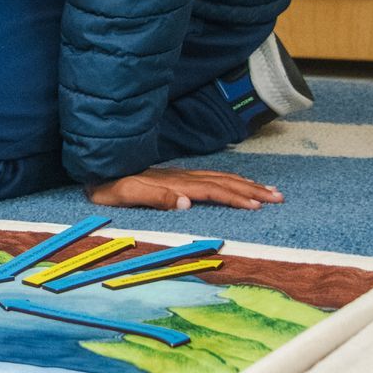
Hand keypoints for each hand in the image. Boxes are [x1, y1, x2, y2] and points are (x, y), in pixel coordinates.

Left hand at [86, 168, 283, 211]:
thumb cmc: (107, 185)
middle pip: (223, 182)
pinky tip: (239, 183)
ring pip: (220, 178)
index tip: (258, 206)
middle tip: (279, 197)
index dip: (235, 197)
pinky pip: (211, 178)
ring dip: (246, 184)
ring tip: (270, 191)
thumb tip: (186, 204)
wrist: (94, 167)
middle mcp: (180, 178)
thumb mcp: (124, 194)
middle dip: (251, 189)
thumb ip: (154, 197)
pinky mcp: (175, 177)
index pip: (212, 191)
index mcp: (173, 184)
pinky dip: (231, 180)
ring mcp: (179, 175)